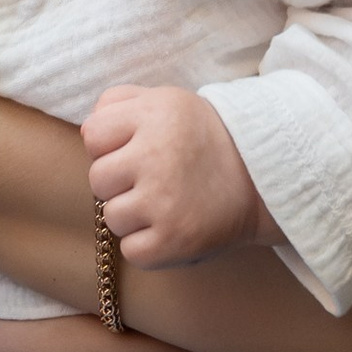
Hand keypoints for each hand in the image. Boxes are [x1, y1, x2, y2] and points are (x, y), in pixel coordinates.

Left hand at [81, 85, 270, 265]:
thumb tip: (87, 130)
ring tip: (166, 204)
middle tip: (154, 180)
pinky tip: (171, 227)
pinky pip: (131, 250)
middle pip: (97, 179)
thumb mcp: (167, 100)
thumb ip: (120, 101)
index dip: (110, 146)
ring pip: (112, 217)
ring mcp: (164, 200)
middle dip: (120, 182)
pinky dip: (148, 245)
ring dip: (133, 215)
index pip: (92, 134)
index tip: (136, 150)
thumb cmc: (203, 138)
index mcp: (154, 113)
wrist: (264, 179)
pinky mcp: (174, 239)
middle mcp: (157, 154)